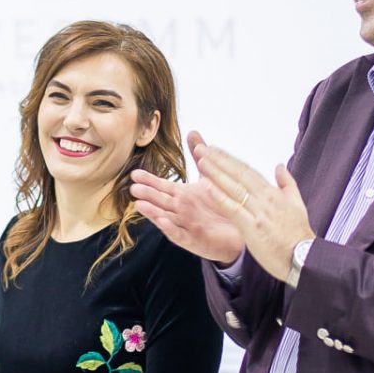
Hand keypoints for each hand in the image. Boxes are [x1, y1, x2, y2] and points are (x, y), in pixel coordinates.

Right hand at [131, 131, 249, 262]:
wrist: (240, 230)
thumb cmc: (221, 205)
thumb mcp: (209, 177)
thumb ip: (199, 156)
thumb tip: (192, 132)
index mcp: (182, 196)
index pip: (163, 186)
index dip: (149, 180)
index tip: (135, 174)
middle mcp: (181, 211)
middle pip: (162, 201)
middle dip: (148, 195)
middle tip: (133, 188)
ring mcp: (186, 226)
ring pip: (167, 218)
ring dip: (153, 212)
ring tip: (140, 205)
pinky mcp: (195, 240)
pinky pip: (181, 234)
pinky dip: (171, 228)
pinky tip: (162, 222)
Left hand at [184, 133, 314, 280]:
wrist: (304, 256)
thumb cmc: (298, 233)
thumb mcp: (297, 203)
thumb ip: (287, 183)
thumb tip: (279, 166)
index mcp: (272, 192)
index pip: (246, 170)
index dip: (229, 159)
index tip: (214, 150)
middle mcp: (264, 198)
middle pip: (238, 174)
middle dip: (218, 160)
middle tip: (201, 148)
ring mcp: (258, 212)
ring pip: (233, 188)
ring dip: (216, 173)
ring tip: (201, 161)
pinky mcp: (252, 228)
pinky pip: (233, 209)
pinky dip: (220, 197)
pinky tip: (207, 187)